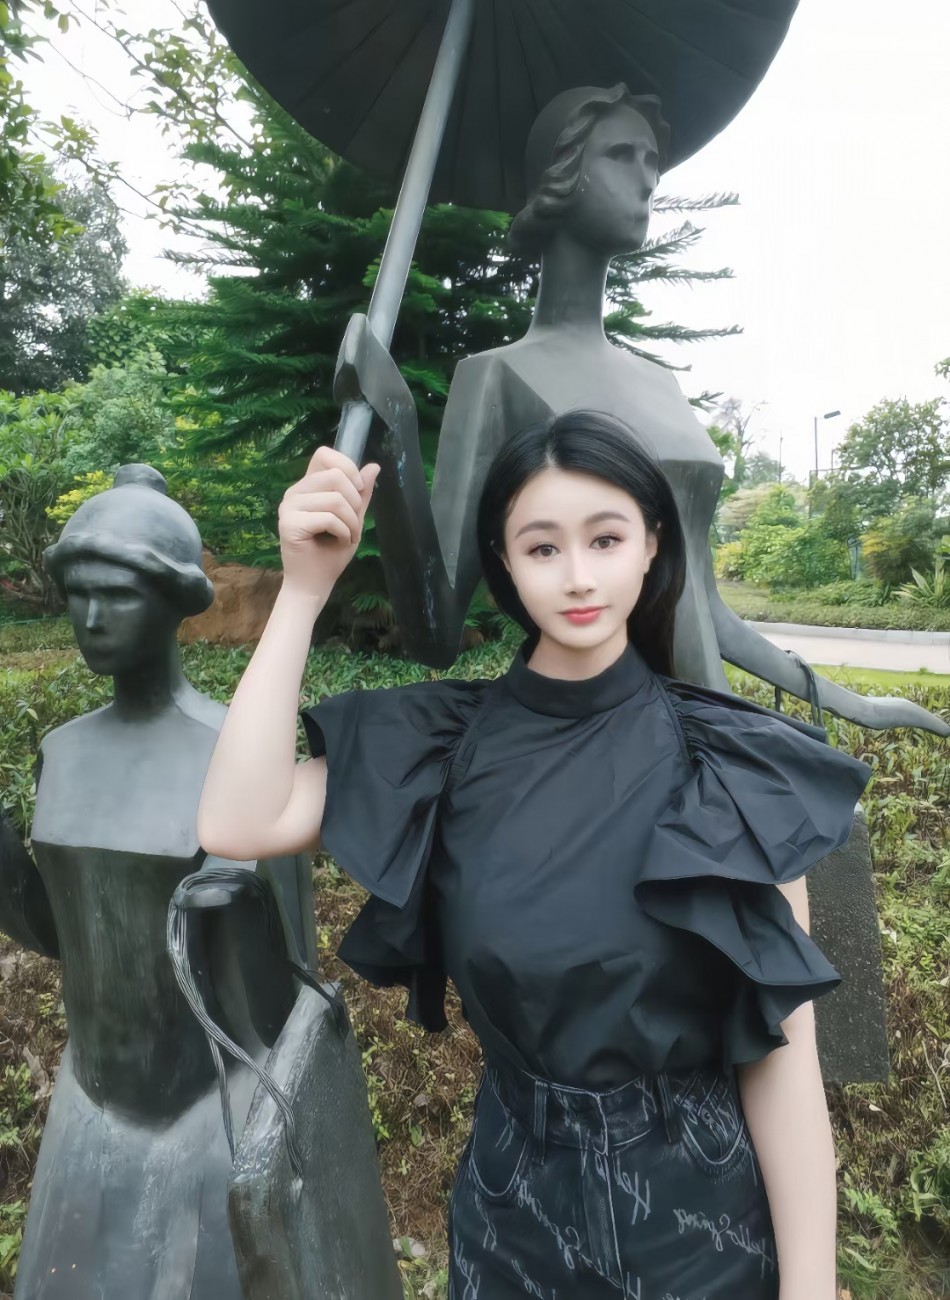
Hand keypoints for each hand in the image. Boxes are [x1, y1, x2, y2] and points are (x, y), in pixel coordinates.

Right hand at [278, 445, 379, 599]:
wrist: (314, 584)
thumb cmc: (331, 554)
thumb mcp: (353, 519)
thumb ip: (361, 494)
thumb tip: (374, 466)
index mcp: (307, 487)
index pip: (324, 454)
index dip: (347, 467)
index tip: (358, 490)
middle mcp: (294, 492)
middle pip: (335, 476)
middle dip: (355, 503)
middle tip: (354, 525)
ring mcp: (288, 507)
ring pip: (335, 498)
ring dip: (352, 522)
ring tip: (347, 537)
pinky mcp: (288, 524)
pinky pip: (328, 517)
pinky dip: (343, 532)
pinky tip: (339, 542)